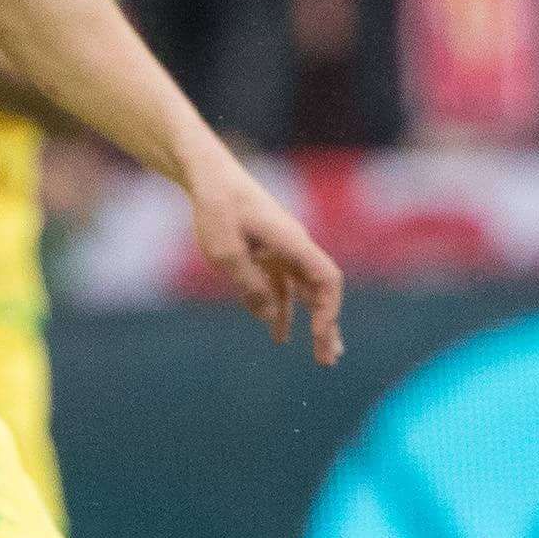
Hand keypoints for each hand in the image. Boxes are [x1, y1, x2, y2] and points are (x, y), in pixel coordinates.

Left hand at [187, 153, 343, 360]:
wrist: (209, 177)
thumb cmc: (217, 209)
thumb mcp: (225, 253)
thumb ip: (249, 285)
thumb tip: (268, 317)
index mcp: (292, 243)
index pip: (327, 279)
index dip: (329, 308)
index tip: (319, 333)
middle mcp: (294, 247)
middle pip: (320, 291)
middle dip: (327, 326)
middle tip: (329, 360)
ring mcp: (282, 251)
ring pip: (304, 292)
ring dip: (310, 322)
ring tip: (319, 354)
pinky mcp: (267, 253)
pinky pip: (281, 286)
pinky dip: (282, 309)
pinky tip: (279, 333)